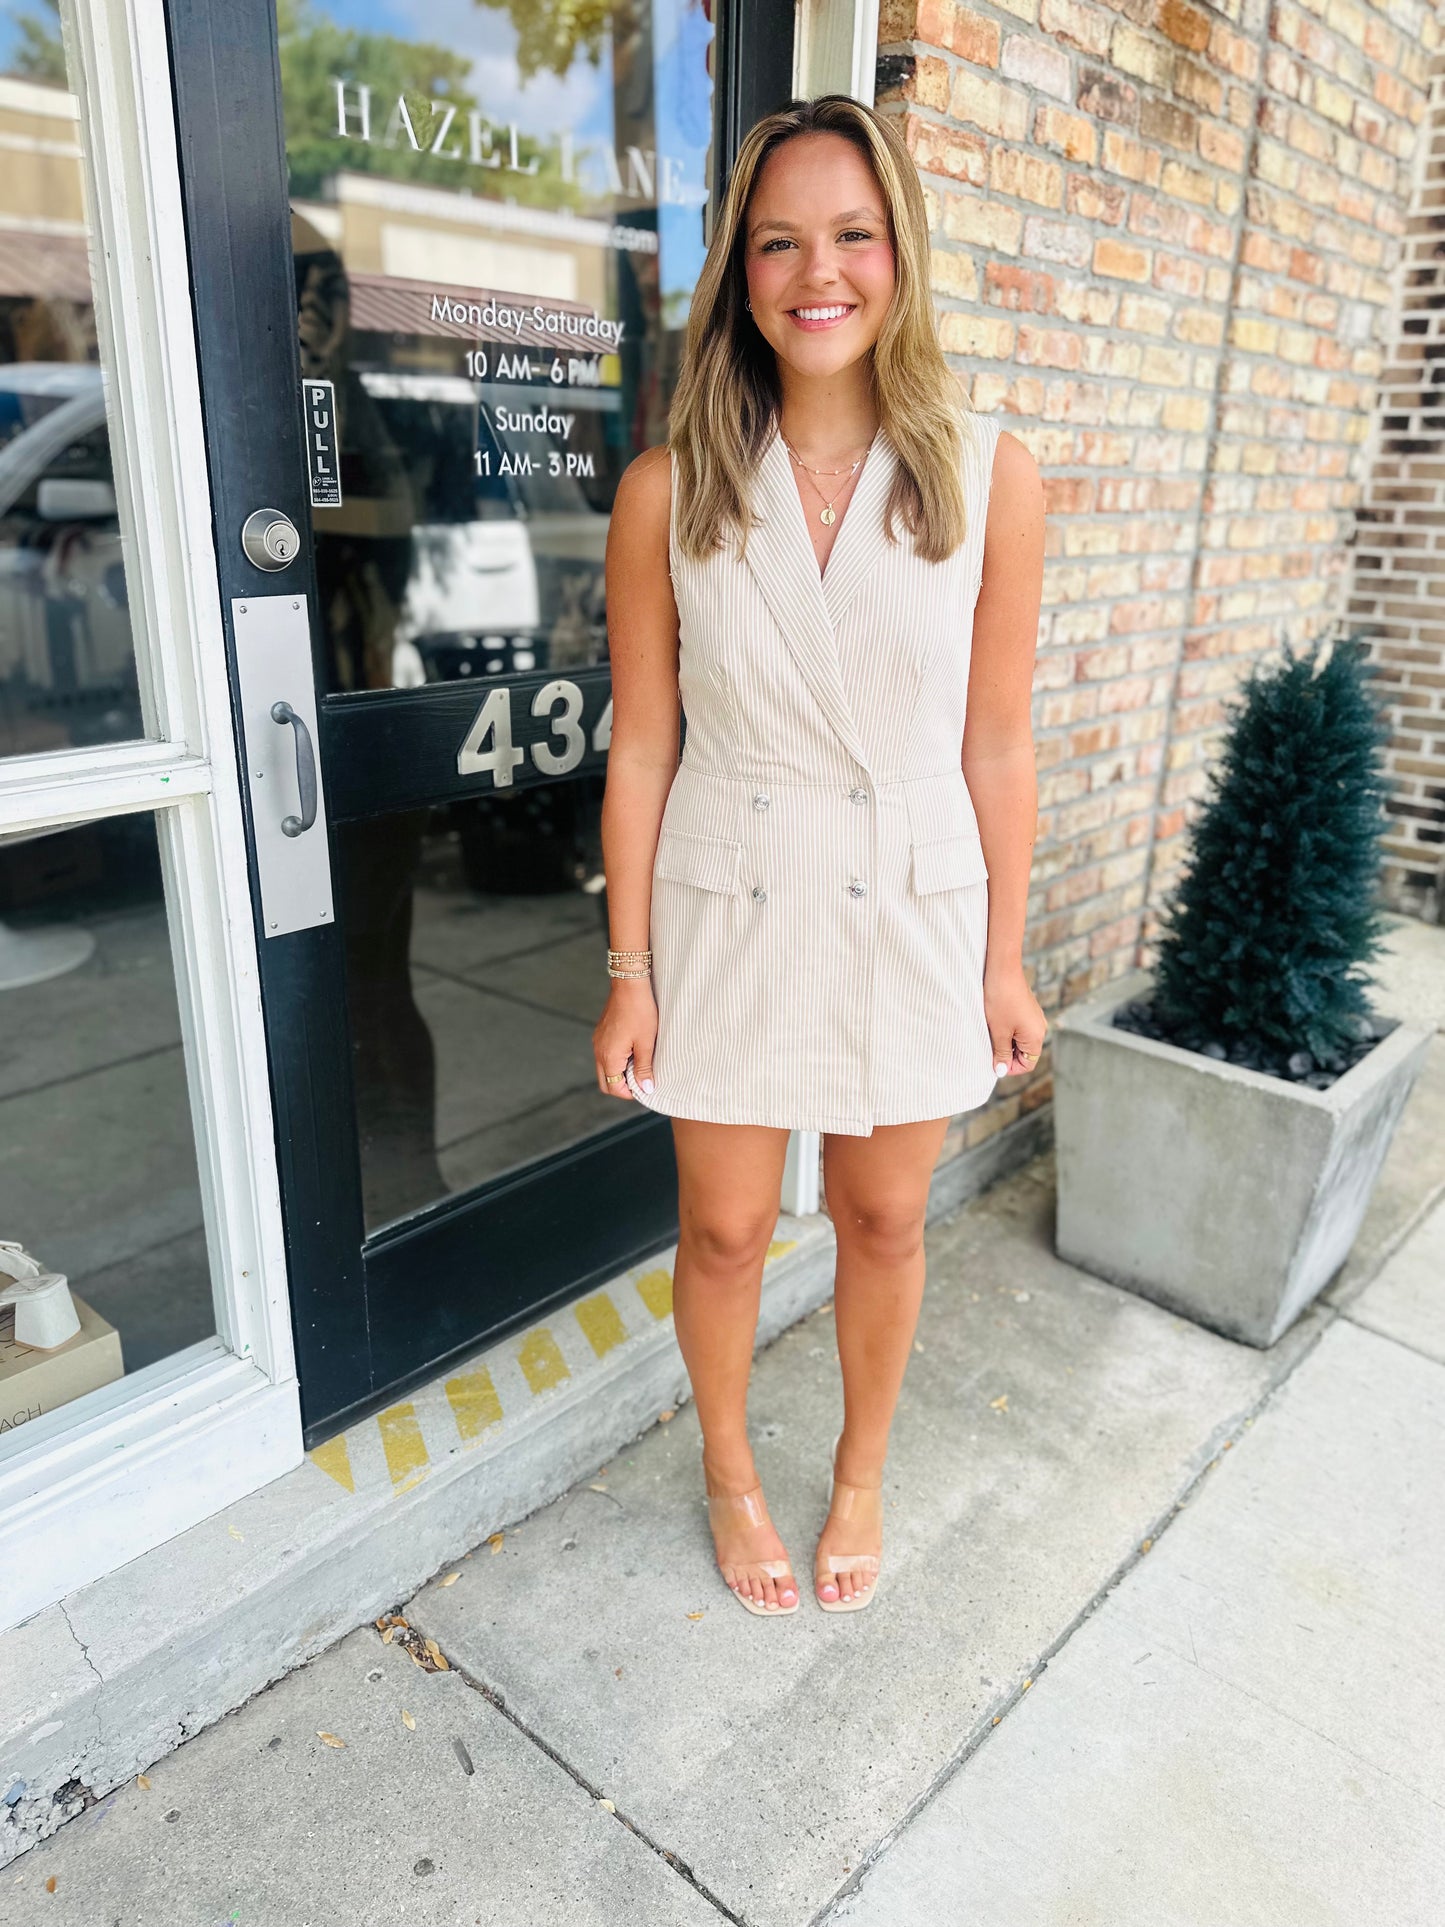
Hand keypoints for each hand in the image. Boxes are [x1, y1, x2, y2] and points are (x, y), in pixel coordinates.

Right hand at [593, 978, 657, 1098]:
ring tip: (639, 1064)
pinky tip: (632, 1051)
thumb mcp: (646, 1043)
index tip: (645, 1088)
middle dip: (622, 1086)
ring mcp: (598, 1042)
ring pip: (604, 1068)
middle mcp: (598, 1051)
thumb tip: (646, 1089)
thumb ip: (644, 1068)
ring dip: (619, 1072)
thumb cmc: (640, 1011)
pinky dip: (616, 1060)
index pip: (614, 1088)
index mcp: (609, 1057)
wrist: (629, 984)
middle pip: (605, 1082)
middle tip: (641, 1080)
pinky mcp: (601, 1033)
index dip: (630, 1093)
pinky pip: (604, 1055)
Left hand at [984, 964, 1046, 1078]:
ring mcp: (1034, 1018)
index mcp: (1036, 1037)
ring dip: (1005, 1042)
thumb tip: (1001, 1071)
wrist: (1003, 970)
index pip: (1027, 1064)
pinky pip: (1019, 1028)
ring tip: (991, 1033)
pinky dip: (1007, 1031)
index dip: (1010, 1068)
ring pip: (1020, 1040)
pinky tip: (995, 1023)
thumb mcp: (998, 1031)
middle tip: (989, 1048)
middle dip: (1007, 1054)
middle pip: (1025, 1053)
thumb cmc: (1001, 1000)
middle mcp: (1040, 1029)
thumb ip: (1001, 1053)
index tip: (994, 1062)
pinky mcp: (1027, 1010)